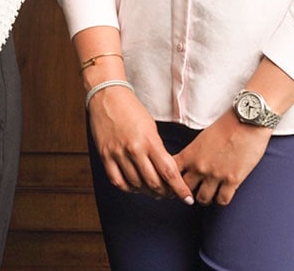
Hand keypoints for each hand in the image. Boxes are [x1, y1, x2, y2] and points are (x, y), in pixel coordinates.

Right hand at [88, 85, 193, 202]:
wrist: (107, 95)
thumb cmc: (132, 109)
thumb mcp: (151, 128)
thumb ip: (158, 151)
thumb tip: (166, 173)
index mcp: (149, 141)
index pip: (169, 172)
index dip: (180, 189)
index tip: (188, 199)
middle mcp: (134, 149)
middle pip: (153, 182)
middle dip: (165, 192)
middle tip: (170, 194)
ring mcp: (118, 153)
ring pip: (136, 184)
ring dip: (148, 192)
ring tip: (154, 191)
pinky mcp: (105, 155)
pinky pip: (117, 181)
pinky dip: (128, 188)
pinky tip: (135, 186)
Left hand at [175, 111, 271, 205]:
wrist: (247, 122)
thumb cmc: (227, 125)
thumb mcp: (202, 137)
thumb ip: (194, 152)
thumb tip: (191, 163)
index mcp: (190, 154)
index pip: (171, 173)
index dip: (170, 180)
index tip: (173, 183)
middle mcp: (200, 166)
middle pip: (184, 189)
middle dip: (186, 191)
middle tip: (190, 192)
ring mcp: (216, 175)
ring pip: (202, 198)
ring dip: (204, 197)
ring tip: (207, 193)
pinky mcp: (233, 180)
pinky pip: (222, 200)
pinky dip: (221, 199)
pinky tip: (222, 194)